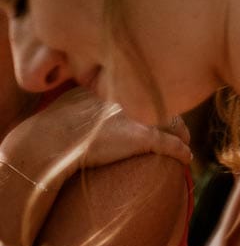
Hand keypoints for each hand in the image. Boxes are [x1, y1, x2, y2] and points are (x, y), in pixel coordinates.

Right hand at [33, 89, 191, 172]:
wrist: (47, 144)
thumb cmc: (50, 129)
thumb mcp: (68, 103)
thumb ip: (85, 101)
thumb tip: (87, 108)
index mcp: (113, 86)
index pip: (143, 90)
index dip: (153, 101)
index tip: (157, 109)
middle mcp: (131, 98)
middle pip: (162, 103)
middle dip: (171, 116)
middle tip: (177, 127)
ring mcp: (138, 116)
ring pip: (172, 123)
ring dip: (181, 134)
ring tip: (184, 142)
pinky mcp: (142, 137)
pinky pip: (171, 144)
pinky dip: (181, 152)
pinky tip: (186, 158)